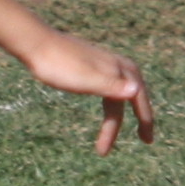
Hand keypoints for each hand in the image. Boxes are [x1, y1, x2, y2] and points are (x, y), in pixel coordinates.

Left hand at [17, 29, 155, 154]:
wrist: (37, 44)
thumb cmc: (59, 65)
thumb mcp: (85, 79)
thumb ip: (110, 86)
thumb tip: (136, 91)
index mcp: (118, 70)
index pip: (138, 98)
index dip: (146, 120)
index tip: (147, 141)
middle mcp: (116, 66)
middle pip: (133, 97)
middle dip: (140, 119)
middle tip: (145, 141)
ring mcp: (104, 65)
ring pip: (119, 95)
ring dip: (116, 118)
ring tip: (110, 137)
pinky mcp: (91, 67)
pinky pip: (109, 89)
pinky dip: (110, 104)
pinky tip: (107, 109)